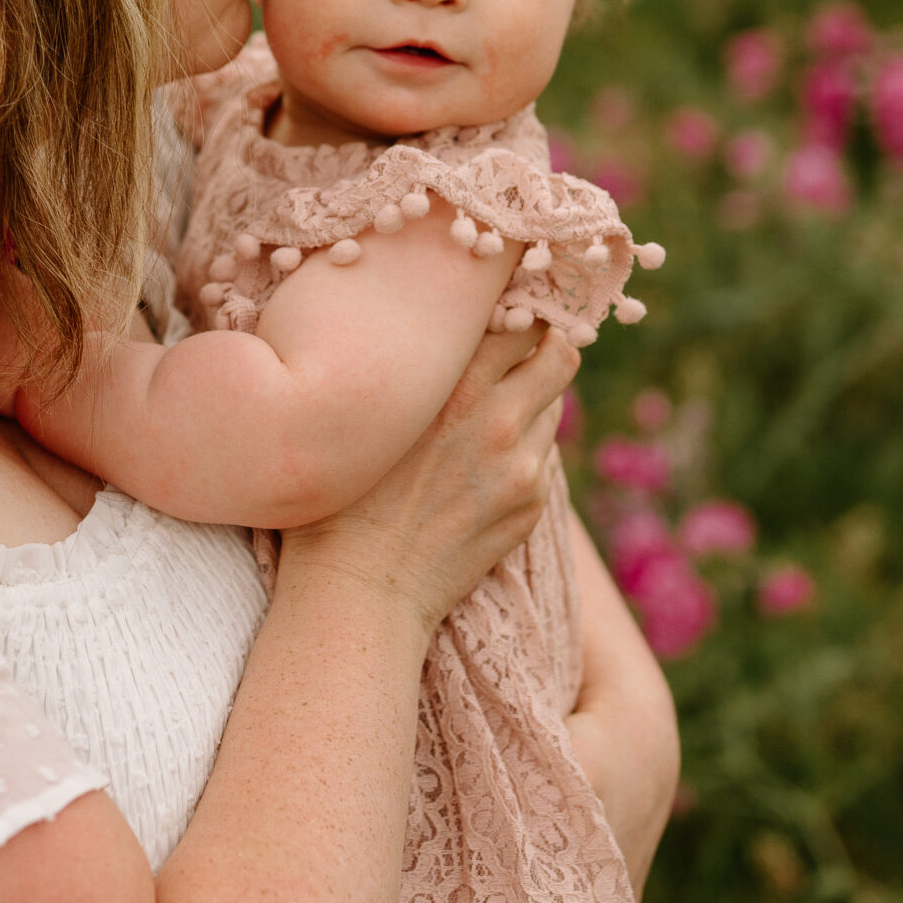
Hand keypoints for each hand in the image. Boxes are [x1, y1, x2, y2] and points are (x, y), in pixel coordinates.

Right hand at [279, 323, 577, 636]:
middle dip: (546, 348)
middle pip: (561, 355)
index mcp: (454, 385)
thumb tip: (443, 334)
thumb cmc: (341, 492)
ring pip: (553, 407)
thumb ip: (419, 368)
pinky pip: (544, 457)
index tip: (504, 316)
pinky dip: (524, 451)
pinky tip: (481, 468)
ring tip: (489, 417)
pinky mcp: (530, 505)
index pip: (520, 319)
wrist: (359, 588)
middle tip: (520, 353)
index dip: (517, 313)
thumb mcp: (373, 410)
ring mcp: (522, 466)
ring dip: (532, 402)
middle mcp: (498, 419)